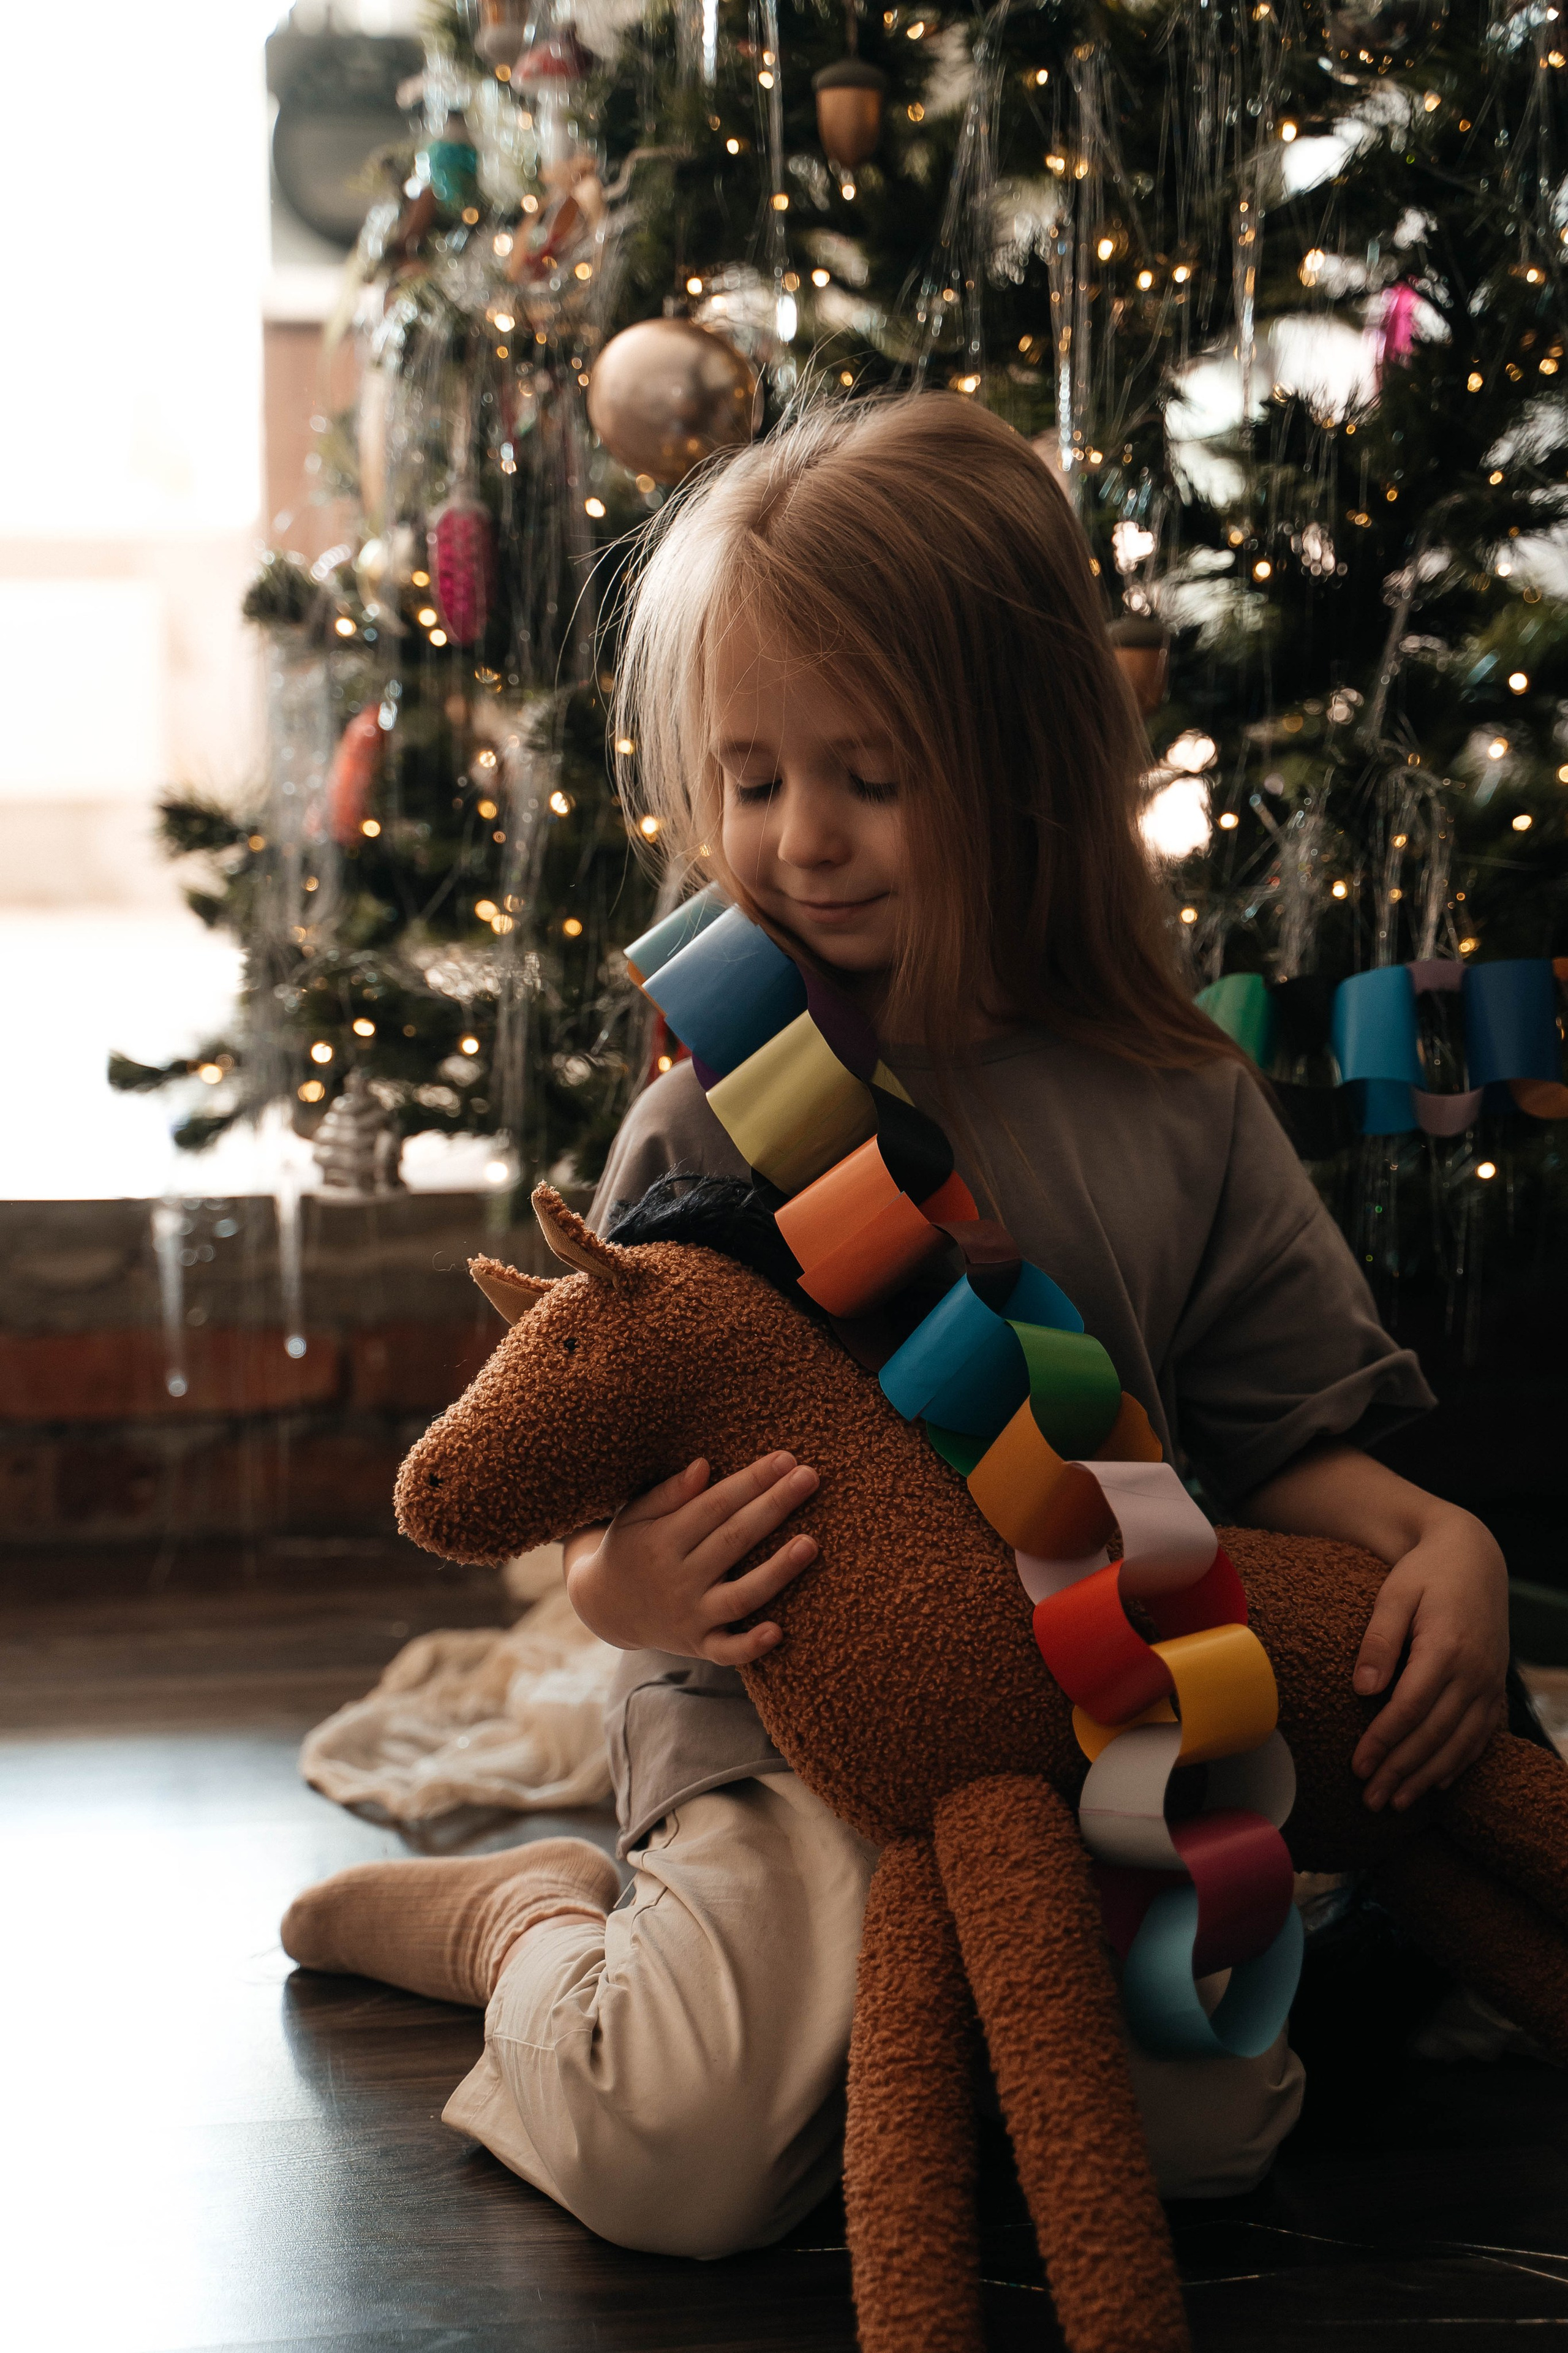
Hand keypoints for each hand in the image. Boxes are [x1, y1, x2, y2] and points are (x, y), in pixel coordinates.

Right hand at [564, 1452, 819, 1664]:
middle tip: (809, 1477)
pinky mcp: (700, 1645)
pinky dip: (751, 1645)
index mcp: (662, 1540)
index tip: (785, 1458)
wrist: (606, 1608)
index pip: (715, 1505)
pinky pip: (727, 1651)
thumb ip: (669, 1493)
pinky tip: (778, 1631)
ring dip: (777, 1571)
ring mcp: (691, 1615)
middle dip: (774, 1507)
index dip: (751, 1481)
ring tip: (810, 1543)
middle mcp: (678, 1578)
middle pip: (734, 1539)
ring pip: (740, 1595)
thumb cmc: (630, 1548)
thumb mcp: (635, 1515)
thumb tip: (704, 1466)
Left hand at [1351, 1508, 1508, 1811]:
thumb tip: (1363, 1690)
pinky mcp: (1495, 1688)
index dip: (1383, 1742)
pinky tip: (1438, 1783)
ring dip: (1427, 1777)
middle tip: (1370, 1800)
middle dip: (1400, 1771)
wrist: (1473, 1557)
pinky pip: (1482, 1735)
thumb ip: (1378, 1641)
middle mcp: (1474, 1673)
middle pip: (1434, 1735)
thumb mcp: (1395, 1594)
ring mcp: (1489, 1683)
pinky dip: (1460, 1763)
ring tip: (1397, 1802)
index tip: (1357, 1766)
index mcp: (1446, 1649)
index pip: (1410, 1709)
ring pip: (1460, 1743)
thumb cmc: (1425, 1573)